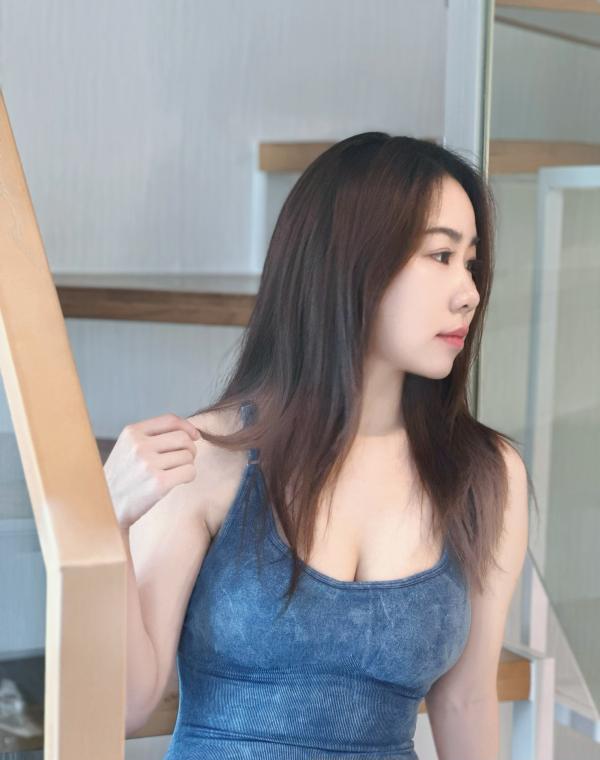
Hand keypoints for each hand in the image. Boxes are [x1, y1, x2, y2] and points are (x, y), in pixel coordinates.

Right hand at [103, 413, 200, 529]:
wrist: (107, 508)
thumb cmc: (122, 478)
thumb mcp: (127, 448)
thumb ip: (151, 436)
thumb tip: (188, 430)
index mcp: (131, 432)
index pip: (170, 420)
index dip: (187, 427)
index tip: (194, 436)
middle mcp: (139, 445)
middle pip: (183, 438)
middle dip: (190, 448)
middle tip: (185, 459)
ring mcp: (148, 464)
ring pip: (188, 456)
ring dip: (188, 465)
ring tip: (175, 472)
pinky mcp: (159, 483)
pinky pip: (190, 472)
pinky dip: (189, 476)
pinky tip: (178, 481)